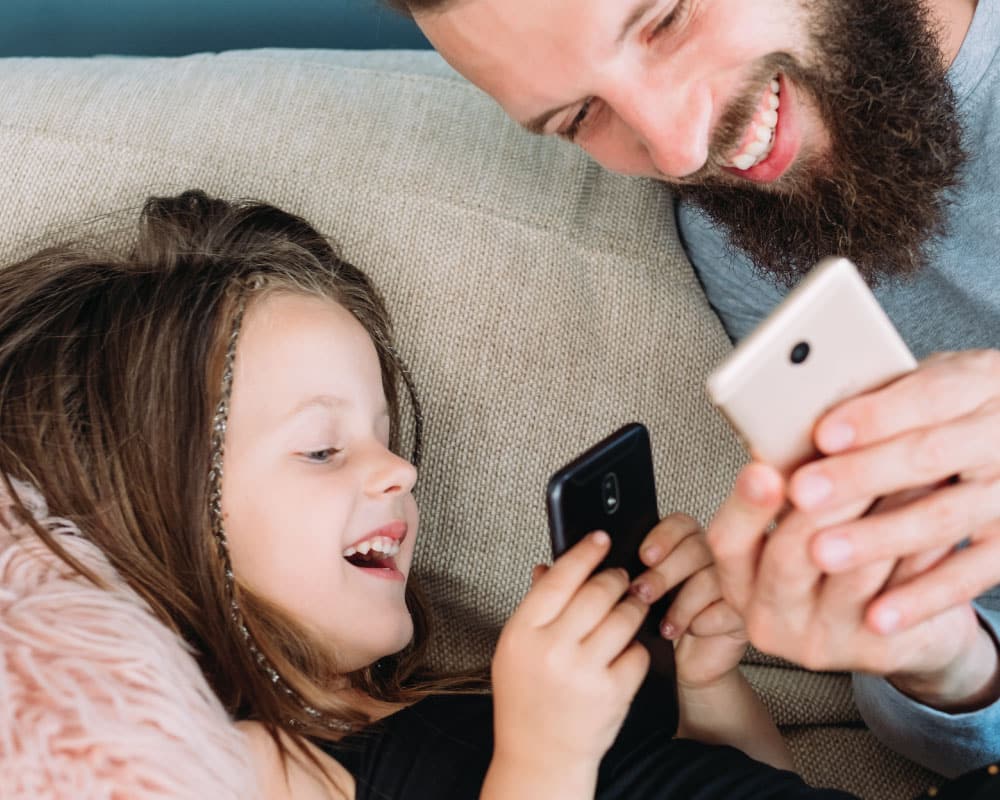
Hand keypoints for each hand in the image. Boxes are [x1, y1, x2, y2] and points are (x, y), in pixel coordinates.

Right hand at [491, 531, 649, 779]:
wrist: (540, 756)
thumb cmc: (526, 700)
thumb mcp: (517, 650)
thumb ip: (535, 607)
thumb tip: (549, 566)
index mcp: (522, 633)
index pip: (559, 577)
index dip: (585, 551)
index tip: (601, 537)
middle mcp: (552, 650)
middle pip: (598, 592)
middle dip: (616, 578)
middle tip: (620, 577)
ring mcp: (584, 673)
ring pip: (624, 617)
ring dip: (633, 606)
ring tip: (631, 605)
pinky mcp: (613, 693)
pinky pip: (637, 651)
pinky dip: (637, 645)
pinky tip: (627, 647)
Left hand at [629, 513, 747, 688]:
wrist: (684, 663)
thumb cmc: (661, 625)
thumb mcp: (644, 593)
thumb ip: (639, 571)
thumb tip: (619, 563)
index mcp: (688, 543)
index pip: (681, 524)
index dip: (663, 536)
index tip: (644, 556)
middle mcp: (714, 558)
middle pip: (695, 548)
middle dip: (663, 574)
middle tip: (643, 594)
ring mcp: (734, 584)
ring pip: (710, 579)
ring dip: (681, 604)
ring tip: (665, 625)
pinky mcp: (744, 613)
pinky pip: (727, 609)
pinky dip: (703, 622)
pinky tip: (691, 631)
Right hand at [706, 464, 988, 700]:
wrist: (892, 632)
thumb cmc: (837, 567)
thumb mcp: (792, 537)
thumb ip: (785, 498)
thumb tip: (787, 429)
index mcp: (739, 586)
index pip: (728, 543)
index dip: (745, 505)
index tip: (763, 469)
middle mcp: (771, 620)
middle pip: (791, 555)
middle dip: (827, 497)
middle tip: (857, 451)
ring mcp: (823, 642)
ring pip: (855, 569)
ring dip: (883, 509)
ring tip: (907, 465)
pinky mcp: (876, 651)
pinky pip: (901, 588)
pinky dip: (921, 542)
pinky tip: (933, 507)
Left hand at [788, 351, 999, 633]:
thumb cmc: (942, 413)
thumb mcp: (921, 387)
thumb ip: (875, 398)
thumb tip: (797, 422)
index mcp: (979, 383)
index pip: (927, 395)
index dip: (874, 416)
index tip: (821, 434)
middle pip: (928, 455)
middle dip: (860, 476)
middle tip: (802, 492)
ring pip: (944, 518)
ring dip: (878, 538)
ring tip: (821, 552)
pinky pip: (973, 575)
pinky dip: (924, 597)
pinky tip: (878, 616)